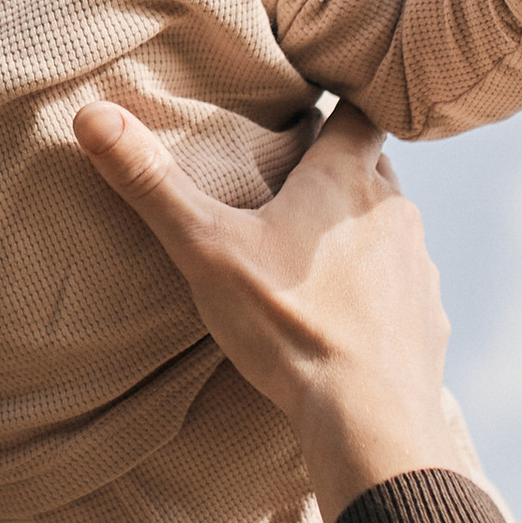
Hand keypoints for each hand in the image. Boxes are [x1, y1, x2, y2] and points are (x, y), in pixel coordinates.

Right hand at [72, 100, 457, 522]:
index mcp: (345, 179)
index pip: (360, 112)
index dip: (341, 103)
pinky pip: (404, 288)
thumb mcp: (205, 249)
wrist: (368, 419)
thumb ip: (152, 183)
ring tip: (315, 256)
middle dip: (342, 171)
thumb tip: (93, 115)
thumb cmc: (288, 325)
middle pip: (374, 169)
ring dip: (360, 233)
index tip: (317, 105)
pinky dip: (378, 292)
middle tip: (296, 184)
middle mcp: (393, 212)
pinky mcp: (428, 318)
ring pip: (390, 229)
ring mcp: (418, 266)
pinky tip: (346, 317)